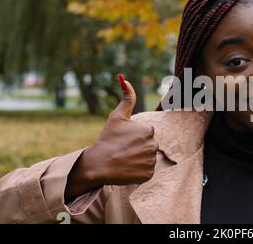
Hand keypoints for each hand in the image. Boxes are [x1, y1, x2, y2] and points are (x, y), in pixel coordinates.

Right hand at [65, 75, 157, 200]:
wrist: (98, 163)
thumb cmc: (107, 138)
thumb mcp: (117, 116)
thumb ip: (127, 98)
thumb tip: (124, 78)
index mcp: (149, 130)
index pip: (146, 134)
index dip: (133, 138)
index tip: (123, 141)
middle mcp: (154, 145)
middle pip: (148, 146)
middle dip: (138, 148)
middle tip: (123, 151)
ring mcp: (151, 161)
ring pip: (148, 159)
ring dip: (138, 159)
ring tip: (125, 159)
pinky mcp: (149, 174)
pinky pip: (147, 171)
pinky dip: (139, 171)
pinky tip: (128, 168)